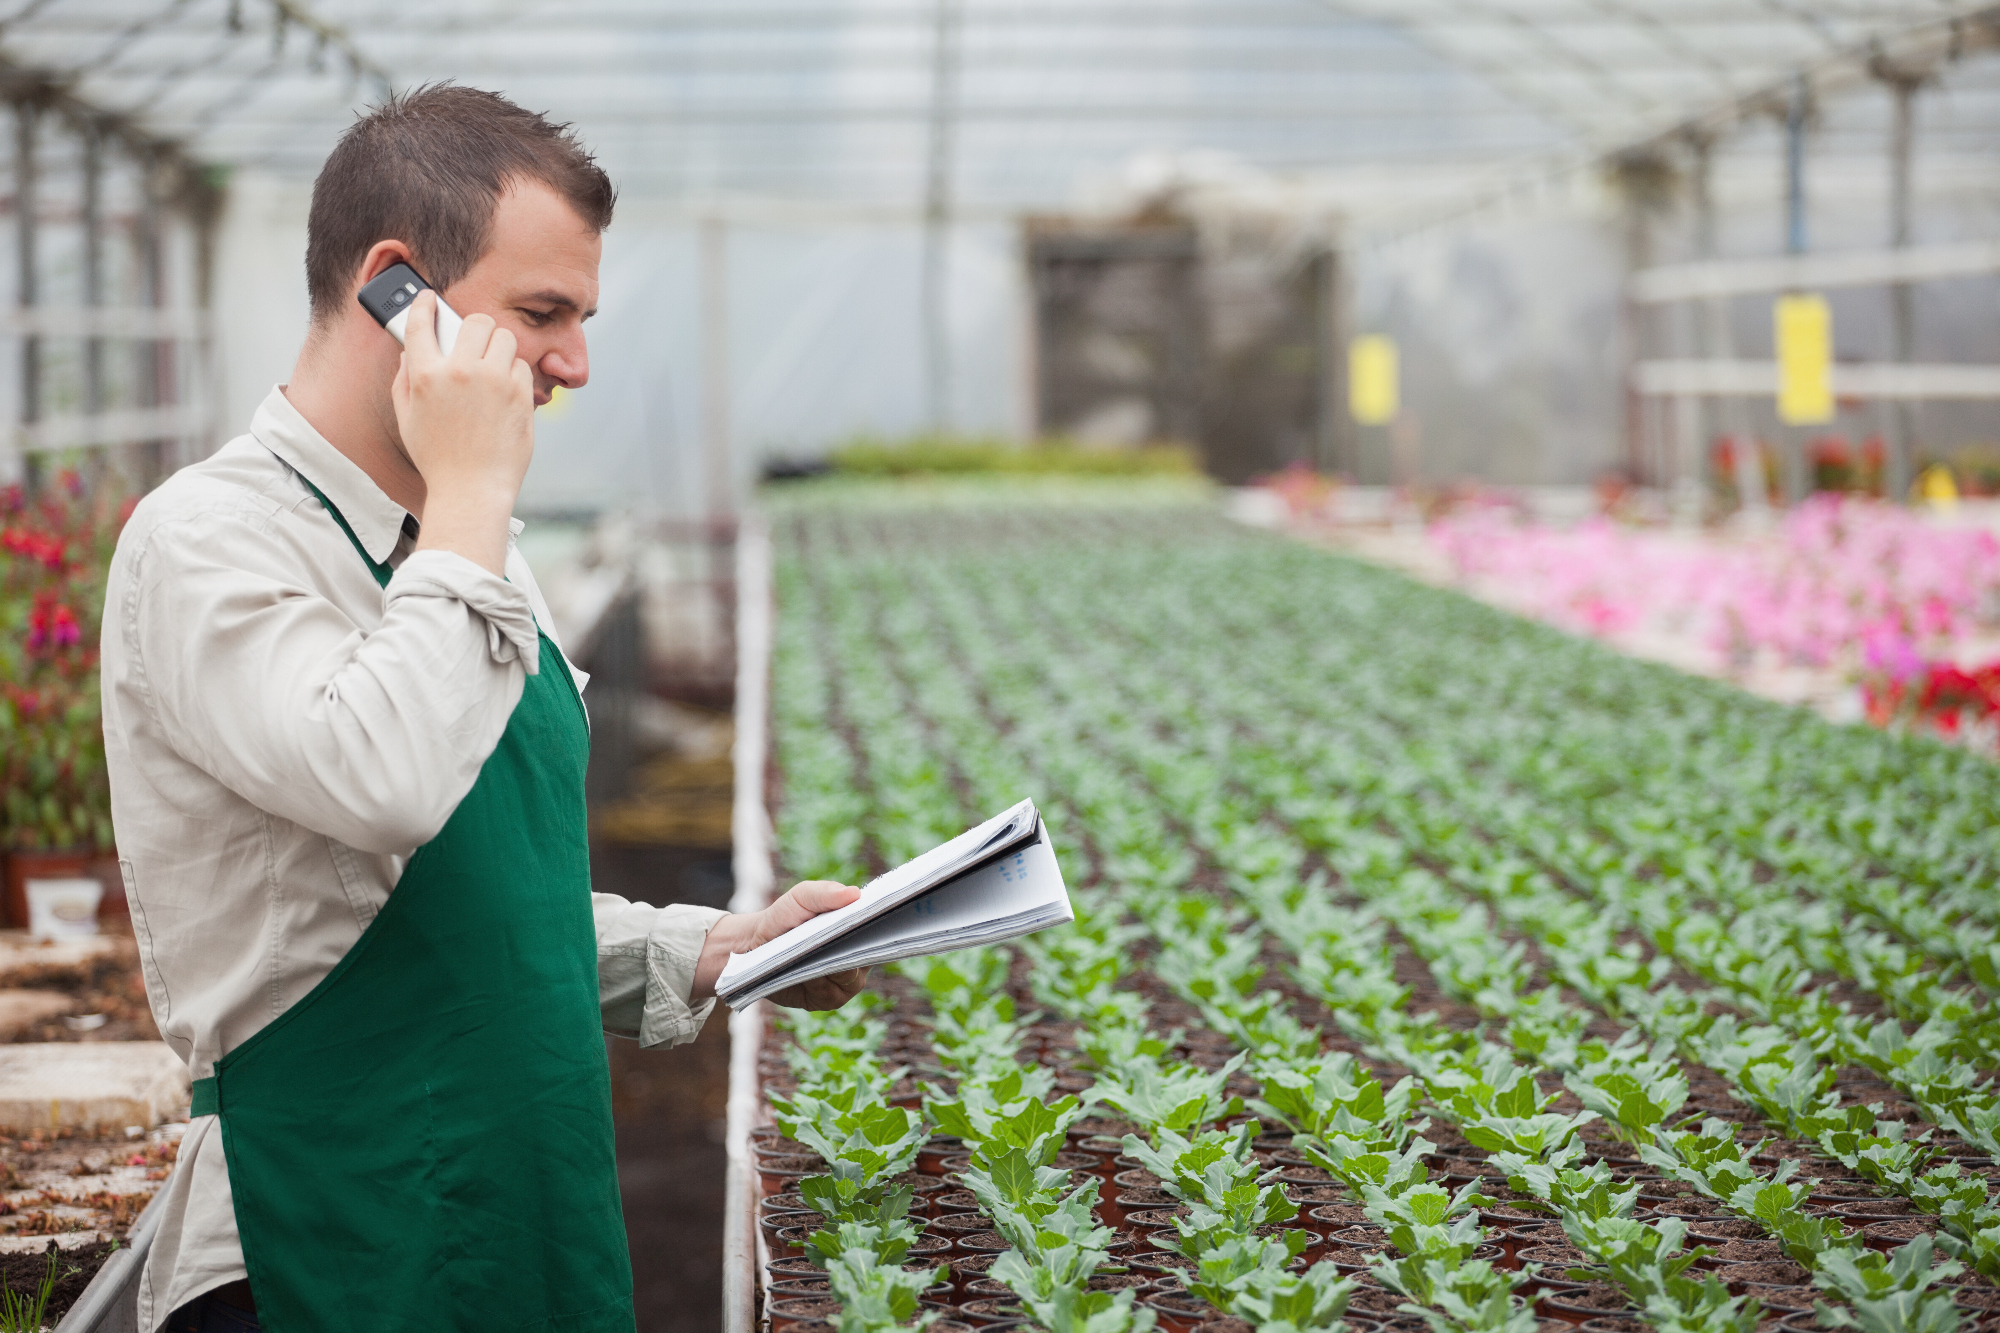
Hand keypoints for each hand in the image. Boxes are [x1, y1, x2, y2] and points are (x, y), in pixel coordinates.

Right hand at [394, 291, 535, 574]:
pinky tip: (503, 393)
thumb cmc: (438, 457)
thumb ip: (406, 379)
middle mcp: (460, 371)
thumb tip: (411, 350)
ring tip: (490, 368)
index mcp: (425, 375)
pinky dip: (513, 374)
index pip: (420, 323)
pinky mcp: (519, 394)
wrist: (471, 489)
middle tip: (473, 341)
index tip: (428, 299)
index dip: (423, 305)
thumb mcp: (407, 417)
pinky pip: (521, 365)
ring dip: (497, 348)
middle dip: (474, 328)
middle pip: (475, 321)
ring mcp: (493, 381)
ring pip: (504, 337)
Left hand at [692, 880, 869, 1010]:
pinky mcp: (827, 999)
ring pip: (850, 977)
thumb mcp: (800, 898)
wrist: (754, 948)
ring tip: (818, 954)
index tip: (879, 916)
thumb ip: (823, 893)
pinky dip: (819, 982)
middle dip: (856, 946)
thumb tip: (854, 894)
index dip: (882, 924)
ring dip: (834, 966)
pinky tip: (807, 973)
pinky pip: (830, 993)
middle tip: (843, 936)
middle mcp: (859, 959)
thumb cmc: (785, 919)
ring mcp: (845, 982)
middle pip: (868, 956)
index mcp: (860, 931)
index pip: (882, 930)